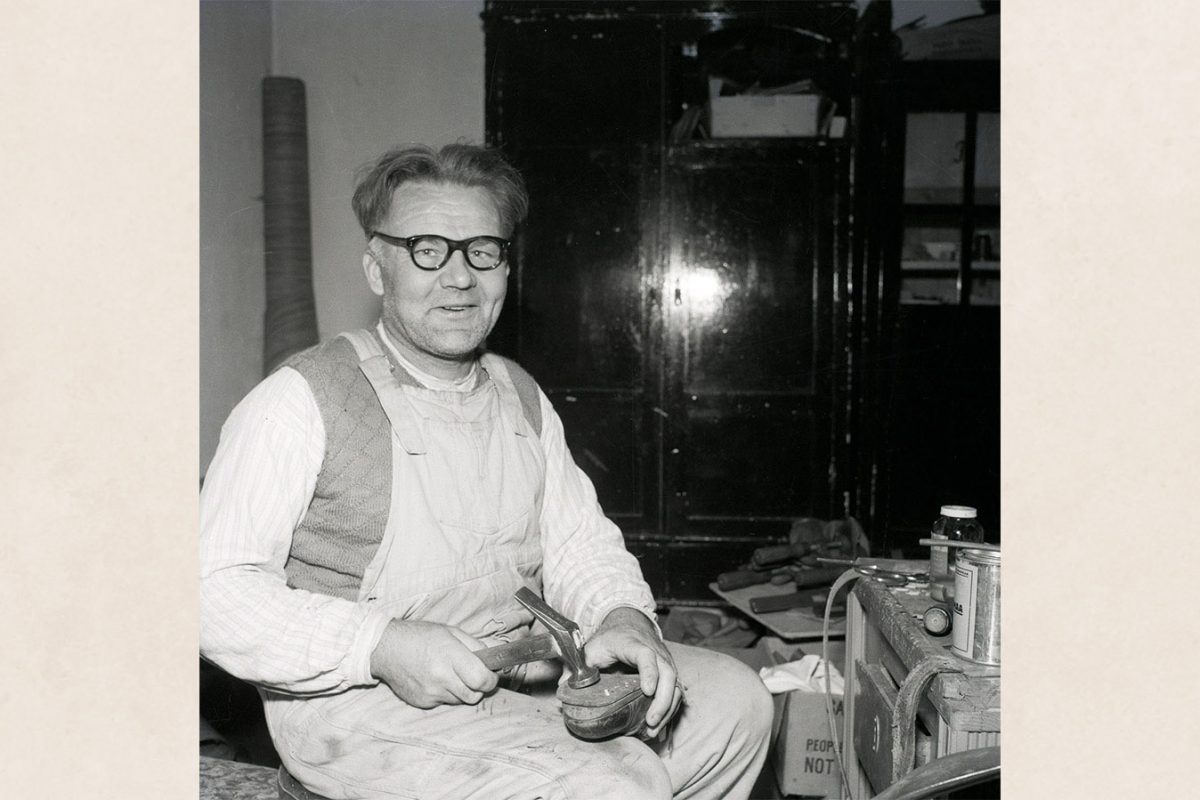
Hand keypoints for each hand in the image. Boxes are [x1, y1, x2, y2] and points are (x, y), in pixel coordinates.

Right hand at [370, 619, 498, 707]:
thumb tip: (495, 657)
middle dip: (479, 687)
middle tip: (472, 675)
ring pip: (460, 701)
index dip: (490, 680)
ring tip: (450, 674)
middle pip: (474, 695)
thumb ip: (476, 645)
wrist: (386, 648)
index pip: (481, 680)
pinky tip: (435, 680)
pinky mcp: (422, 703)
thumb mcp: (451, 632)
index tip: (490, 675)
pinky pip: (444, 703)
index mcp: (450, 655)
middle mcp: (441, 677)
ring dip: (462, 691)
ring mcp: (430, 693)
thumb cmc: (420, 636)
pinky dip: (446, 694)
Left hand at [584, 607, 682, 737]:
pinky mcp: (668, 674)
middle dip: (662, 700)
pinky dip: (669, 711)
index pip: (646, 655)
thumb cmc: (610, 639)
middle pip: (668, 673)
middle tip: (650, 721)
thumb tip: (562, 688)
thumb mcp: (590, 649)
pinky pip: (675, 693)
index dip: (649, 672)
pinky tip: (659, 728)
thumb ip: (576, 667)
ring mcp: (664, 663)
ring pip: (675, 685)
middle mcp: (655, 652)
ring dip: (667, 709)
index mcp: (633, 644)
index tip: (647, 691)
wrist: (628, 624)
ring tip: (652, 730)